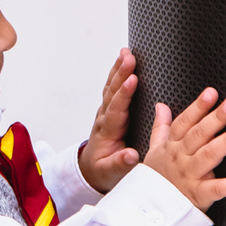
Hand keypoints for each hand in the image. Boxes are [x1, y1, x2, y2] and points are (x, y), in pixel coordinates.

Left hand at [78, 49, 140, 193]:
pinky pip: (113, 87)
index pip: (116, 110)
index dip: (124, 94)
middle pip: (112, 93)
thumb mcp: (111, 173)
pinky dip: (118, 72)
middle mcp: (105, 118)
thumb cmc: (104, 171)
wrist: (92, 169)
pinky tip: (124, 58)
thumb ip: (120, 164)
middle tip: (129, 57)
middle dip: (121, 74)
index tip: (133, 79)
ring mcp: (106, 112)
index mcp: (108, 132)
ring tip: (126, 52)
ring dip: (118, 69)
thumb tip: (130, 155)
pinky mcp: (110, 109)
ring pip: (111, 87)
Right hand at [143, 87, 225, 210]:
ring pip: (209, 156)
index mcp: (172, 147)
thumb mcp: (154, 151)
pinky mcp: (199, 196)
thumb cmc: (156, 179)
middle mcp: (181, 159)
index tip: (212, 93)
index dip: (198, 107)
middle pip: (198, 135)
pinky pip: (218, 189)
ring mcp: (190, 177)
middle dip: (216, 118)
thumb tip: (161, 105)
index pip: (184, 123)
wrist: (147, 212)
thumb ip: (161, 127)